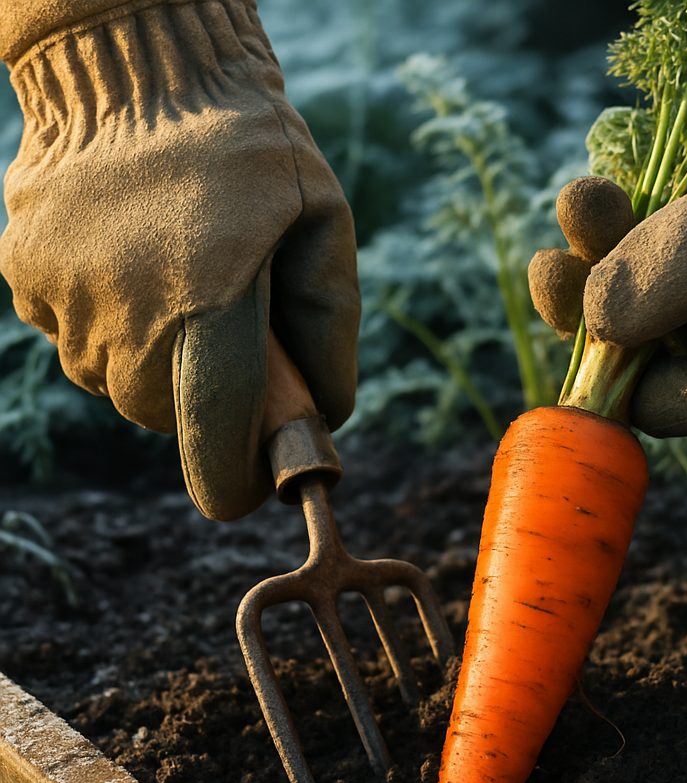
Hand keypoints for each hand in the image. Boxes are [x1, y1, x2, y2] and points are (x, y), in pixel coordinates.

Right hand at [0, 0, 357, 518]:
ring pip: (120, 382)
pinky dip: (114, 324)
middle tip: (231, 338)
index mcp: (207, 301)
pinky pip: (80, 338)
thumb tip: (326, 411)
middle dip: (207, 400)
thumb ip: (332, 330)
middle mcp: (124, 315)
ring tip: (181, 285)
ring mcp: (62, 299)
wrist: (132, 61)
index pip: (215, 430)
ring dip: (158, 361)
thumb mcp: (323, 222)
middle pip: (170, 414)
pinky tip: (134, 263)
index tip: (249, 492)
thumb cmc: (247, 144)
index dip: (234, 478)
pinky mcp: (24, 277)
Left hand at [531, 61, 686, 436]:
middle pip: (673, 365)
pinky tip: (596, 204)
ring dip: (601, 269)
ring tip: (578, 206)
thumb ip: (684, 263)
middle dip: (604, 314)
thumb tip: (598, 323)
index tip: (589, 332)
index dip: (642, 384)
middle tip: (554, 266)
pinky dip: (623, 249)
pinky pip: (661, 290)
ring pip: (657, 323)